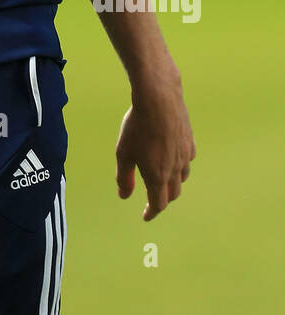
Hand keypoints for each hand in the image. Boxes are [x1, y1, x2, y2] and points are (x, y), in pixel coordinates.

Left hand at [115, 69, 195, 219]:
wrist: (159, 99)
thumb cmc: (137, 125)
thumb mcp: (124, 152)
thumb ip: (124, 177)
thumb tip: (124, 196)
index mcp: (157, 176)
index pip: (158, 203)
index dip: (152, 212)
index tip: (146, 216)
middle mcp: (175, 169)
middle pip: (172, 194)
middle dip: (162, 199)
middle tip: (152, 199)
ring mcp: (185, 155)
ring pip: (182, 177)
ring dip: (172, 183)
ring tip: (162, 180)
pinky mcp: (190, 141)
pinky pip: (187, 160)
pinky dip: (181, 165)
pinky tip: (174, 158)